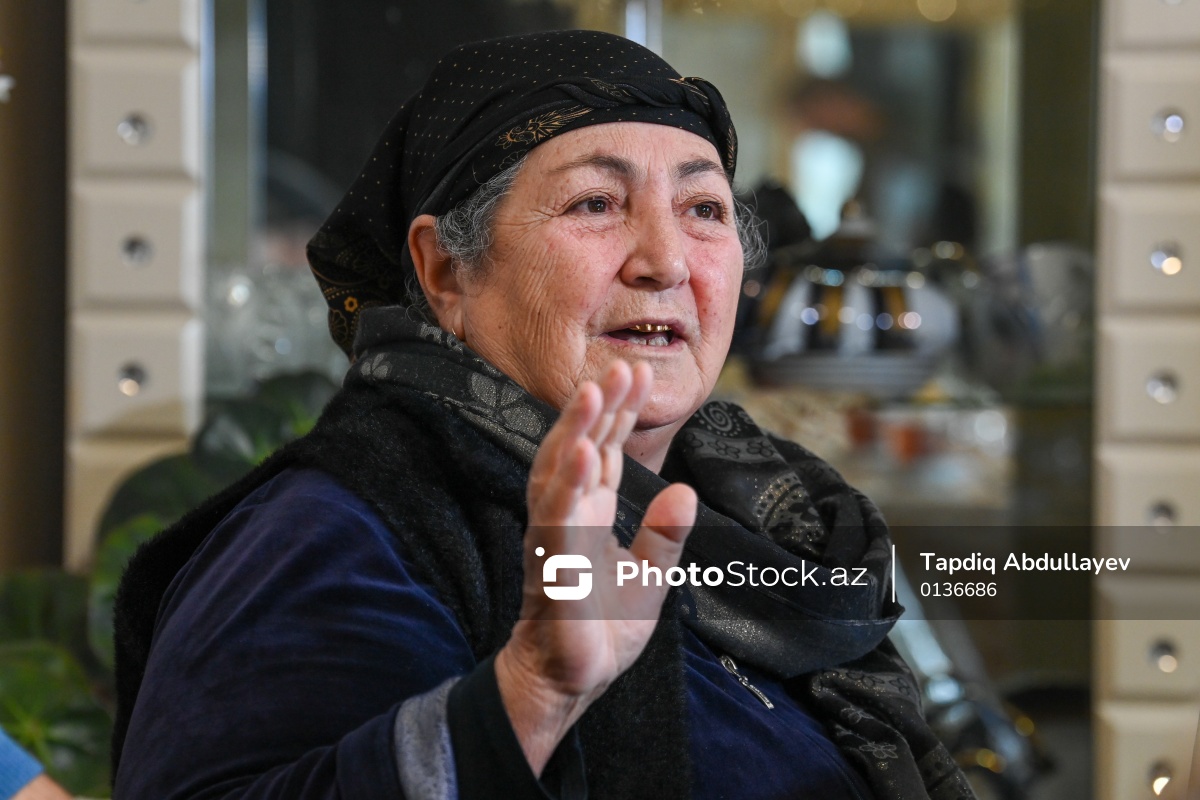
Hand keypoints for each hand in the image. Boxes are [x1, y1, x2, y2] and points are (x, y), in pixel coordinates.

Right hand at [494, 360, 696, 774]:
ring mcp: (556, 534)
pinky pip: (554, 515)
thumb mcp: (650, 574)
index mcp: (591, 512)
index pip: (604, 450)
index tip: (637, 373)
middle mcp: (569, 513)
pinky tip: (578, 451)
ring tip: (593, 389)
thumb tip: (684, 490)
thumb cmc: (603, 625)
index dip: (618, 412)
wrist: (574, 678)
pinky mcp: (550, 561)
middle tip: (622, 365)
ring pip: (560, 469)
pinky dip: (566, 481)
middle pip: (581, 446)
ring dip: (575, 427)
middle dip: (601, 405)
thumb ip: (664, 533)